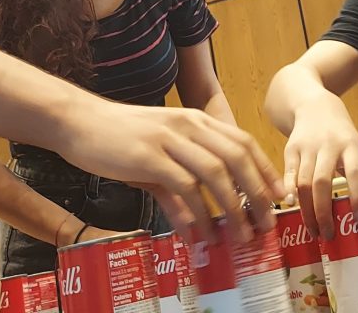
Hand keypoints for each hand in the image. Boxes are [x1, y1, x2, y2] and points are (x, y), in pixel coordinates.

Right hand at [55, 99, 282, 243]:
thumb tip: (198, 223)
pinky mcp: (149, 157)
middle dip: (257, 193)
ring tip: (241, 236)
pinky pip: (183, 188)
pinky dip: (197, 214)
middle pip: (238, 158)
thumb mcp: (157, 155)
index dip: (265, 170)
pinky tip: (201, 235)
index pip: (243, 143)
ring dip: (233, 208)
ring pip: (216, 174)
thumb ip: (180, 184)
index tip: (278, 197)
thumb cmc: (119, 139)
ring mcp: (170, 139)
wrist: (79, 121)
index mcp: (196, 121)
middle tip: (265, 224)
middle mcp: (189, 126)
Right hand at [282, 94, 357, 240]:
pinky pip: (288, 174)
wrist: (312, 104)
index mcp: (350, 144)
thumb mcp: (355, 145)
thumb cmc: (339, 131)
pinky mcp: (290, 148)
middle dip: (324, 212)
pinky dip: (289, 193)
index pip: (356, 174)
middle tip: (328, 235)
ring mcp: (307, 146)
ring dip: (308, 210)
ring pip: (304, 183)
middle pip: (322, 182)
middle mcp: (328, 144)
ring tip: (313, 230)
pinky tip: (292, 208)